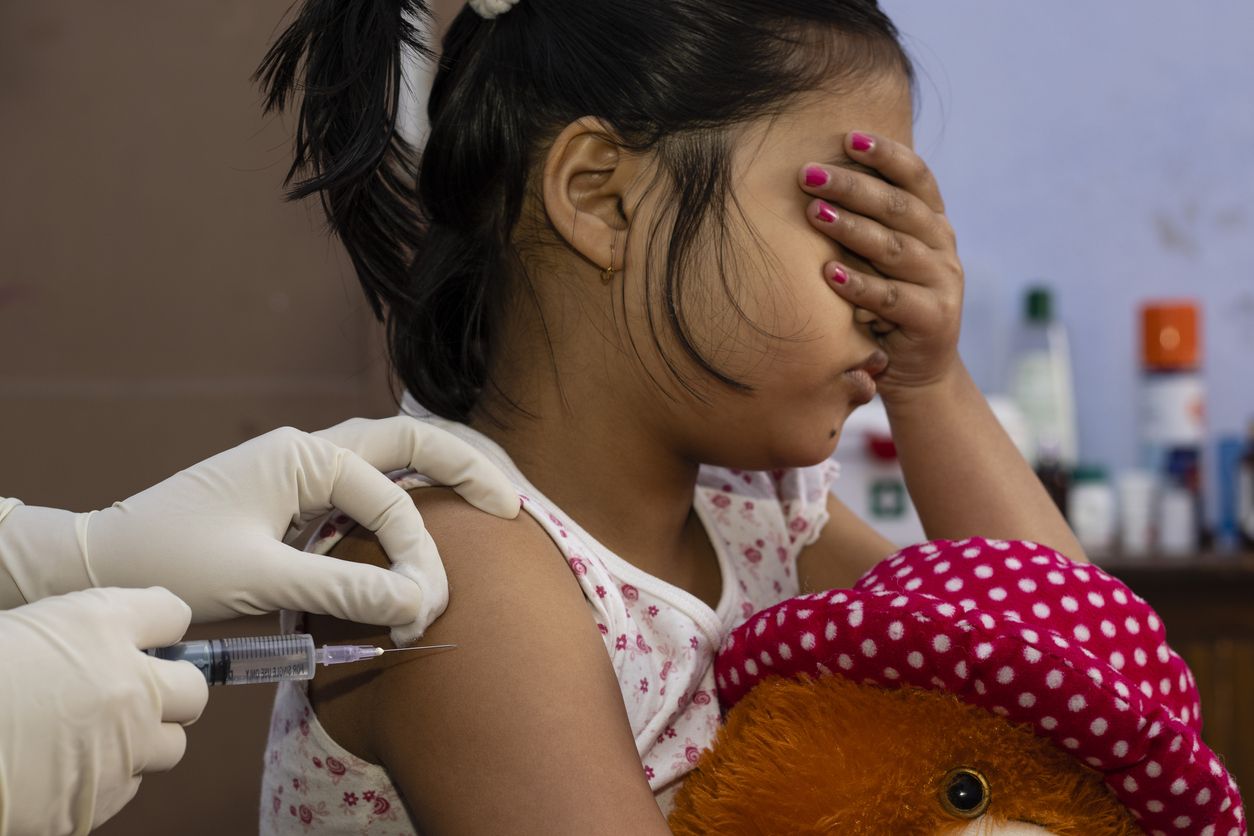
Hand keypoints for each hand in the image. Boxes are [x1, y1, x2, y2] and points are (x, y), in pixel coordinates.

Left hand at [0, 417, 519, 642]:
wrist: (106, 557)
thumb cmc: (174, 559)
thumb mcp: (261, 577)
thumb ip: (343, 584)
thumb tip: (416, 601)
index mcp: (305, 455)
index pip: (389, 496)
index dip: (418, 552)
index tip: (423, 608)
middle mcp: (310, 449)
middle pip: (408, 440)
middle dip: (463, 467)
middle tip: (510, 505)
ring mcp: (301, 466)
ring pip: (389, 453)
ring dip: (436, 472)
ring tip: (485, 498)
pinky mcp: (293, 491)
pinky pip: (365, 480)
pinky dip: (403, 494)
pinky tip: (422, 519)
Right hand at [0, 587, 205, 835]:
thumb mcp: (21, 632)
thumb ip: (74, 639)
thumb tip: (92, 650)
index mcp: (101, 626)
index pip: (170, 613)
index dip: (158, 627)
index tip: (148, 637)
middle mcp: (128, 684)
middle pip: (192, 690)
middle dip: (170, 693)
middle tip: (138, 697)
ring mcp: (121, 747)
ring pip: (170, 747)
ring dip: (144, 742)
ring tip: (98, 739)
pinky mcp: (98, 800)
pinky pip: (125, 789)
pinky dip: (105, 781)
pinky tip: (66, 772)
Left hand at [799, 131, 963, 398]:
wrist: (918, 370)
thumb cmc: (885, 305)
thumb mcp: (881, 258)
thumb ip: (865, 223)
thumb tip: (814, 177)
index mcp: (933, 222)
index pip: (916, 177)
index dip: (886, 154)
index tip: (849, 137)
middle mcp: (942, 247)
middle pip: (898, 208)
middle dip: (852, 187)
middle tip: (809, 173)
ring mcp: (943, 282)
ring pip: (893, 249)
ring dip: (852, 229)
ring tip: (814, 213)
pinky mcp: (934, 319)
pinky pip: (890, 299)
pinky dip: (859, 285)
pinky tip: (830, 274)